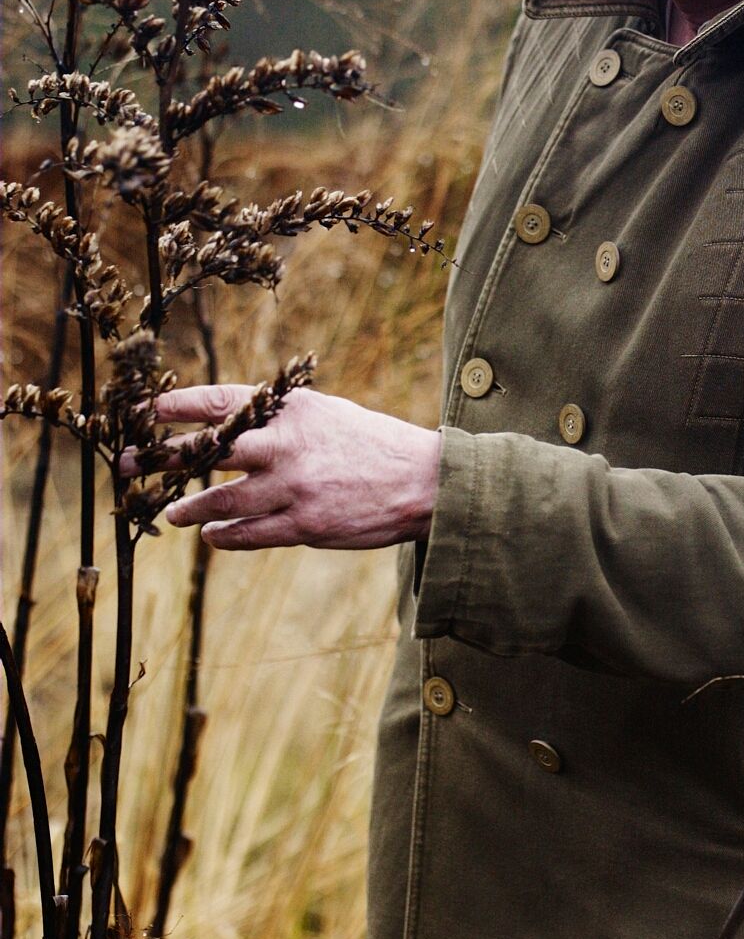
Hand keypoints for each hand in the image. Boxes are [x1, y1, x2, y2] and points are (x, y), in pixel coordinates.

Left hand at [117, 384, 438, 550]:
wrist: (424, 482)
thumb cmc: (370, 444)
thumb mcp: (324, 414)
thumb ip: (278, 419)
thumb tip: (226, 425)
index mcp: (292, 409)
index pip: (218, 403)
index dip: (172, 407)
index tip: (137, 411)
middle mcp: (286, 444)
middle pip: (205, 451)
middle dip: (159, 457)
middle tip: (124, 462)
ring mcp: (293, 487)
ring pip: (218, 501)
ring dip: (186, 508)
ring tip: (170, 513)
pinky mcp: (303, 524)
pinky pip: (246, 535)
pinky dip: (222, 536)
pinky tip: (212, 535)